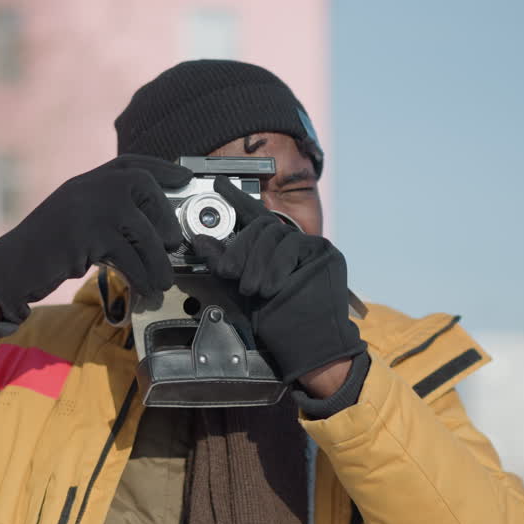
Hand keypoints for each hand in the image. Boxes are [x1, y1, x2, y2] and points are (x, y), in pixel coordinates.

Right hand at [0, 155, 191, 322]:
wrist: (11, 266)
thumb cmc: (47, 248)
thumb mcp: (79, 217)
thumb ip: (109, 212)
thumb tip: (156, 226)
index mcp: (90, 179)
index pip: (134, 164)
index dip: (163, 169)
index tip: (185, 177)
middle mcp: (90, 186)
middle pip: (145, 191)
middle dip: (166, 221)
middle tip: (174, 245)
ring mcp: (89, 207)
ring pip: (142, 230)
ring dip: (157, 260)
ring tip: (163, 280)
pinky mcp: (87, 235)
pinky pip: (128, 255)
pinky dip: (141, 275)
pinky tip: (145, 287)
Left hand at [193, 176, 364, 385]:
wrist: (304, 340)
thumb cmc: (275, 318)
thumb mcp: (238, 288)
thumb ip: (221, 263)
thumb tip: (199, 240)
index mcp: (270, 248)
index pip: (252, 215)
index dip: (235, 199)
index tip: (219, 183)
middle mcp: (289, 241)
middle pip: (260, 225)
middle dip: (241, 250)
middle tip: (232, 275)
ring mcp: (309, 245)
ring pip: (274, 234)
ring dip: (258, 263)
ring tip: (254, 289)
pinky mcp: (324, 252)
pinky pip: (293, 246)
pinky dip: (278, 266)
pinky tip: (274, 286)